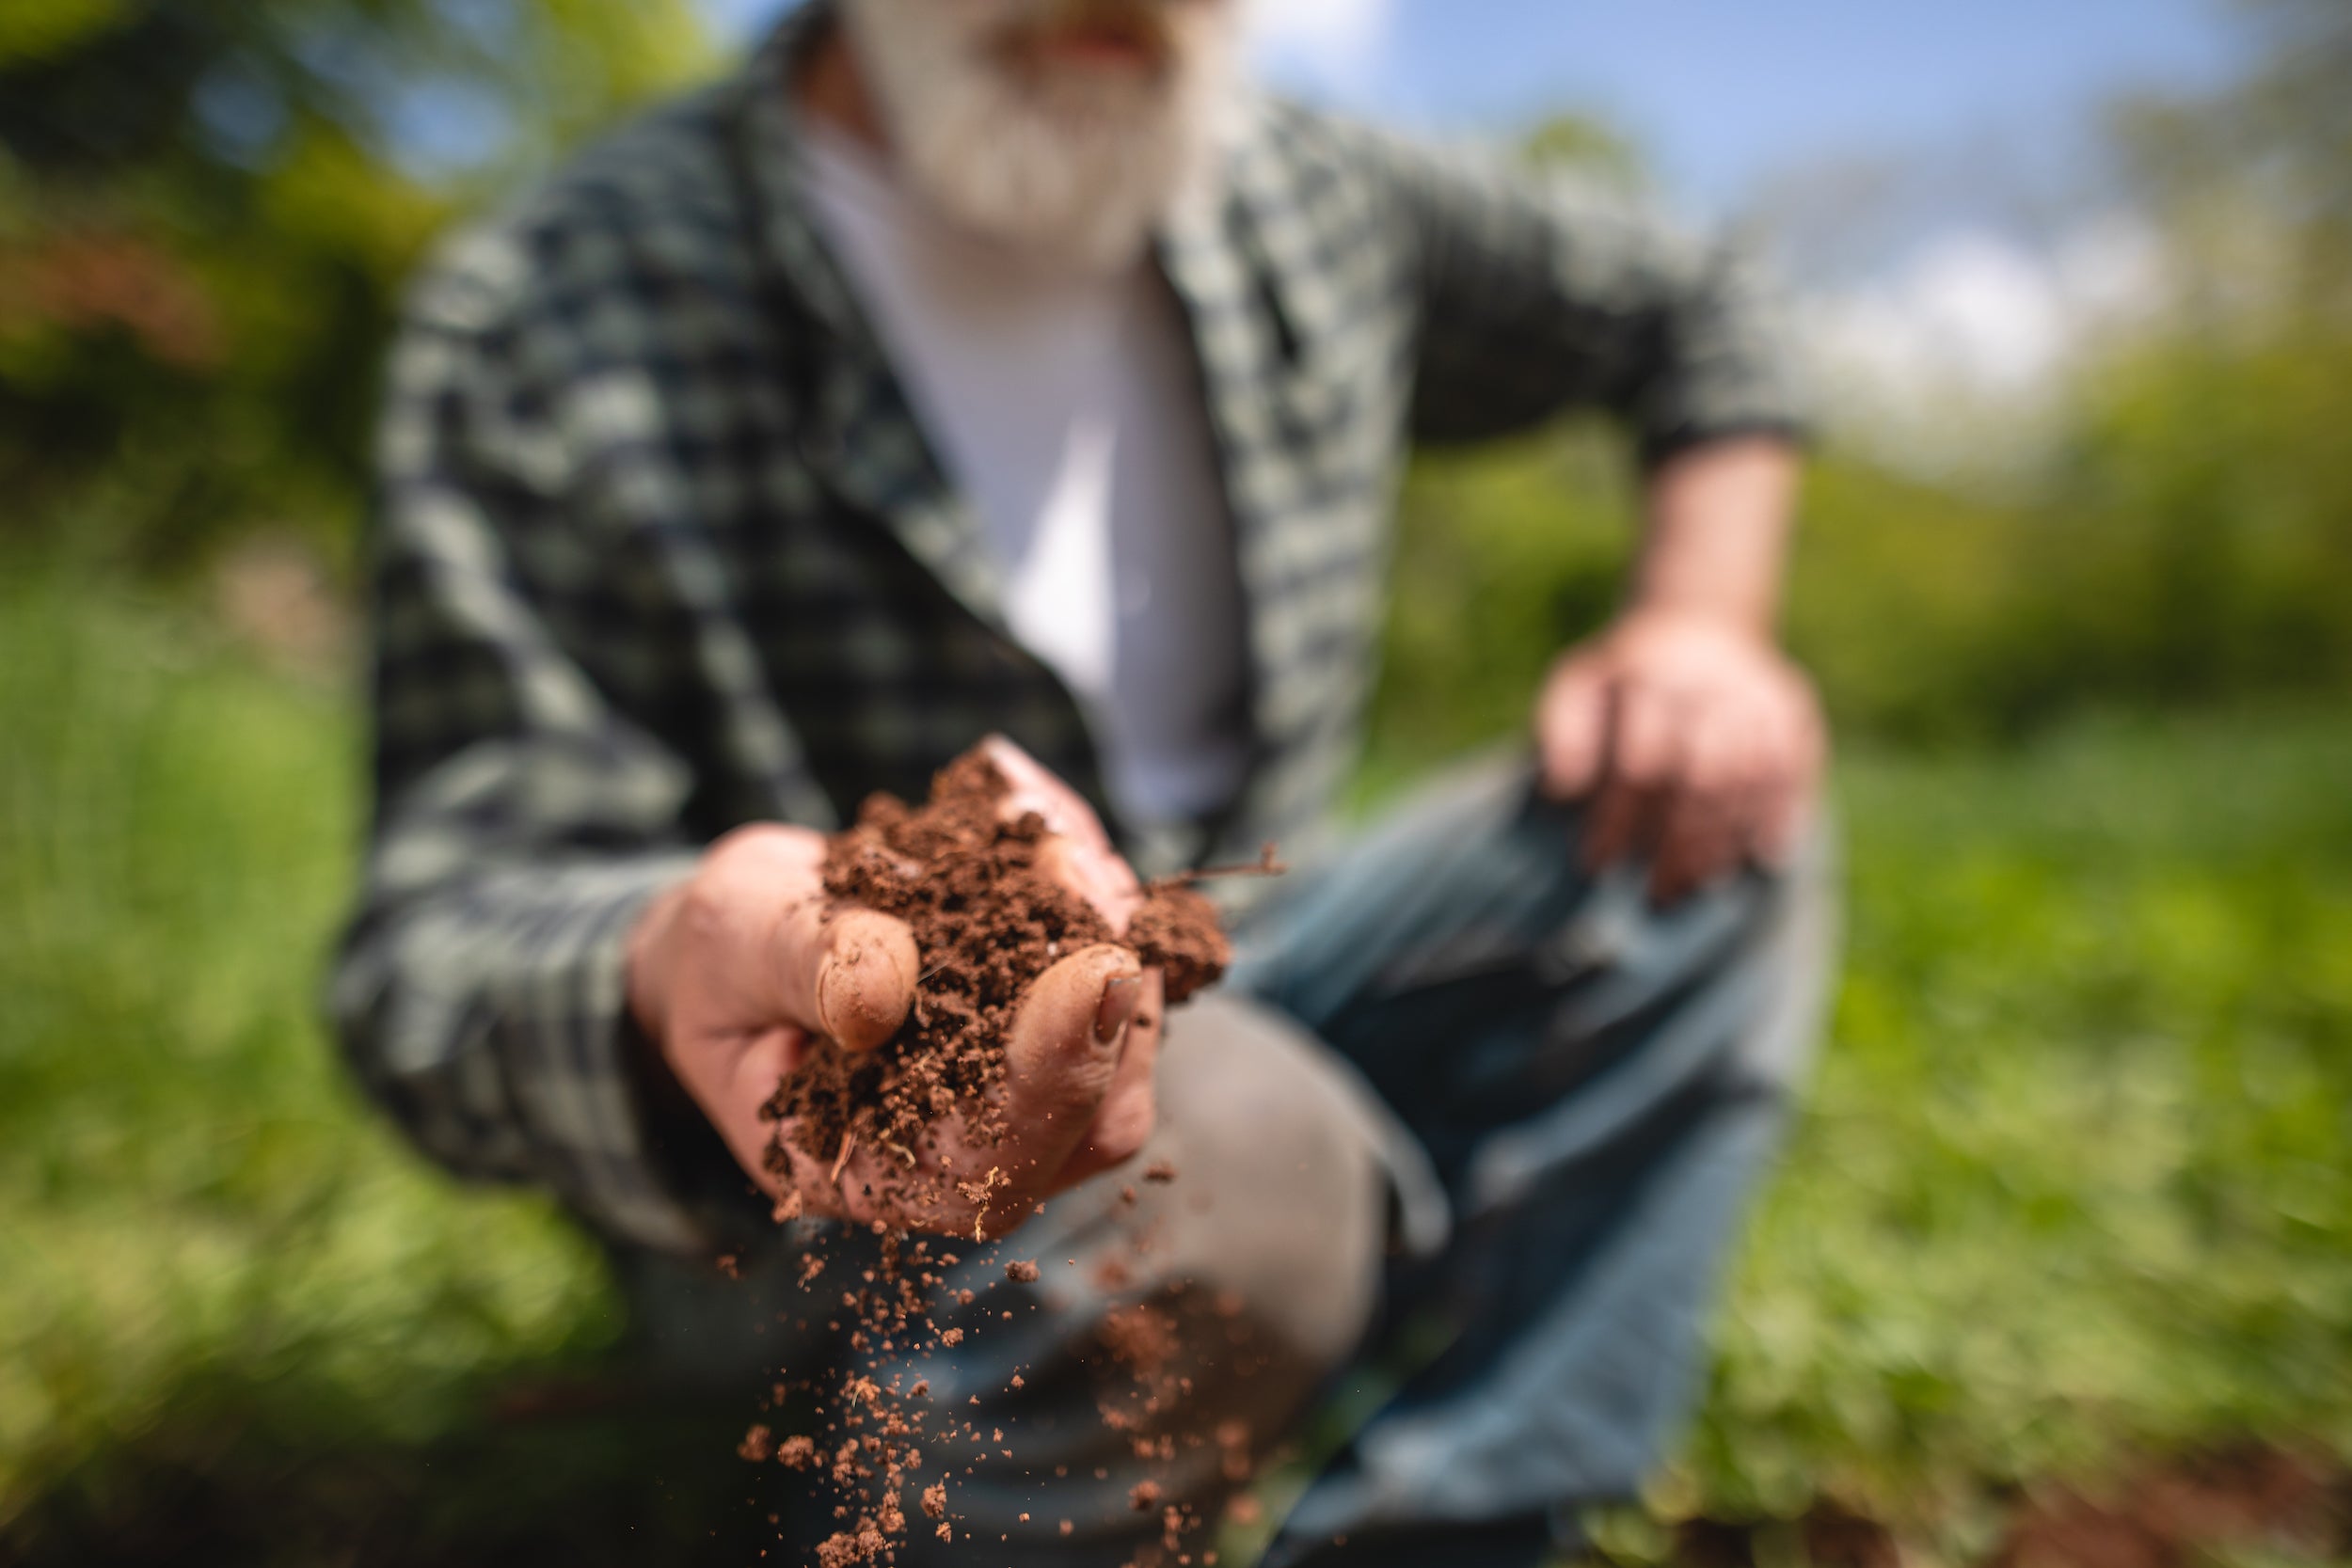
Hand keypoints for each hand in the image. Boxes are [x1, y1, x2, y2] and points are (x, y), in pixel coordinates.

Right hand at [626, 737, 1163, 1237]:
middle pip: (1101, 1107)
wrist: (751, 937)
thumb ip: (805, 969)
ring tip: (1034, 819)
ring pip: (1124, 1020)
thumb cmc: (729, 960)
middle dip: (1101, 976)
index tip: (1092, 972)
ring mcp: (1034, 1089)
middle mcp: (976, 1153)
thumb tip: (882, 991)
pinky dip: (1082, 872)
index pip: (1000, 1164)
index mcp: (880, 1178)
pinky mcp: (1066, 1018)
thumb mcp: (735, 947)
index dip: (1056, 1077)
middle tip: (1065, 858)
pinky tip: (1025, 799)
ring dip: (1100, 910)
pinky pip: (1112, 949)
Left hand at [1536, 610, 1825, 903]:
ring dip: (1723, 842)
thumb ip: (1563, 731)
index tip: (1596, 863)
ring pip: (1749, 781)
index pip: (1638, 763)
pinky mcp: (1794, 712)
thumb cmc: (1625, 675)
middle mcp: (1711, 687)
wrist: (1698, 624)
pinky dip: (1780, 817)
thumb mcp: (1579, 684)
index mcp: (1652, 678)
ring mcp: (1759, 698)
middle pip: (1701, 778)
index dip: (1617, 819)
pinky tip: (1762, 860)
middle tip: (1654, 893)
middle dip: (1677, 844)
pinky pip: (1794, 772)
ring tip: (1694, 886)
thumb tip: (1561, 790)